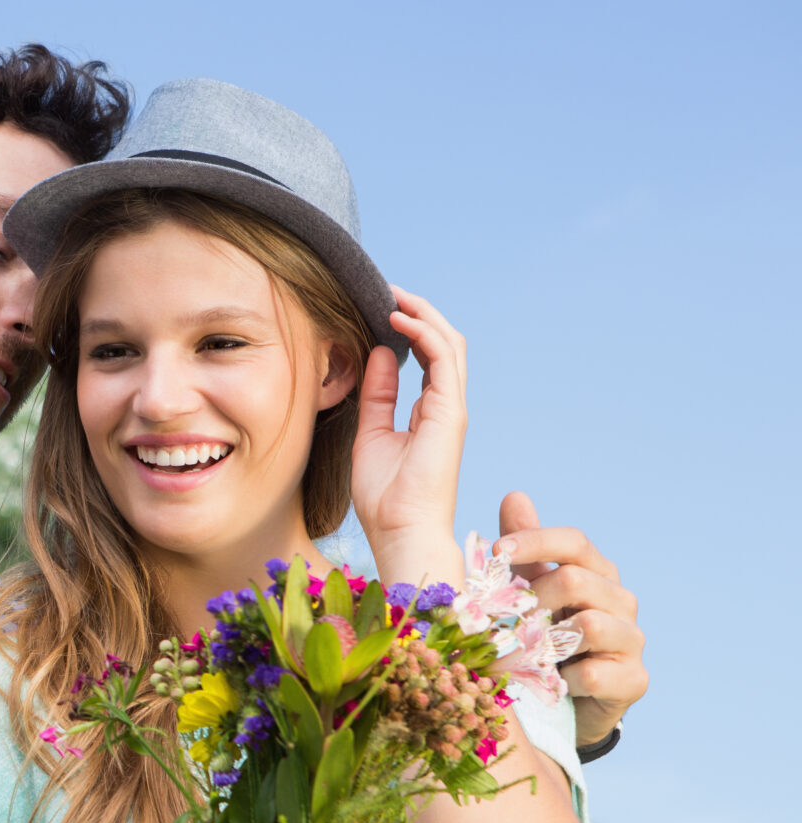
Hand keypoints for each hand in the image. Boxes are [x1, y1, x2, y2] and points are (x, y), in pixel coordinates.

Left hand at [351, 287, 468, 587]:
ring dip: (422, 315)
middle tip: (388, 291)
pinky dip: (423, 333)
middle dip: (418, 314)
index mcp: (429, 413)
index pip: (427, 358)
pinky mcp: (451, 413)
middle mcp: (446, 407)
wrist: (399, 531)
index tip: (380, 308)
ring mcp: (452, 409)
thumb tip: (376, 354)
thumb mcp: (370, 434)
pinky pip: (444, 360)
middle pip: (443, 345)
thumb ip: (377, 394)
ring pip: (449, 344)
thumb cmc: (385, 497)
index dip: (408, 329)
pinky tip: (398, 320)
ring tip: (393, 295)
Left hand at [496, 492, 647, 748]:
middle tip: (501, 621)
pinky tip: (552, 684)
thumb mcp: (529, 593)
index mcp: (595, 573)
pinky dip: (564, 680)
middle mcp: (619, 601)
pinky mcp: (634, 680)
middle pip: (576, 580)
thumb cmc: (545, 638)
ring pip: (590, 625)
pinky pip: (596, 673)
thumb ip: (523, 550)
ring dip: (545, 641)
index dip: (534, 541)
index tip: (496, 551)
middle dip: (530, 599)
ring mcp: (631, 640)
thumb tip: (514, 496)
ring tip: (523, 655)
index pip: (574, 543)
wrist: (568, 702)